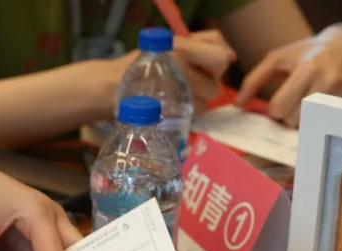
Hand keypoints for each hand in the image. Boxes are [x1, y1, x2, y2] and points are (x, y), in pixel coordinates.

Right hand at [102, 30, 235, 114]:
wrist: (110, 86)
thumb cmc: (143, 65)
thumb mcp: (171, 43)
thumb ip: (204, 44)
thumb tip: (231, 57)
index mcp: (182, 47)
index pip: (222, 58)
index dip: (217, 65)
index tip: (204, 67)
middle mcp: (180, 68)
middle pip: (215, 86)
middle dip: (205, 87)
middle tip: (184, 83)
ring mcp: (174, 92)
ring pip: (206, 104)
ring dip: (195, 101)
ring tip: (174, 96)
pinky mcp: (169, 112)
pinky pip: (193, 116)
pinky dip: (186, 113)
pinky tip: (171, 106)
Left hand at [235, 25, 341, 126]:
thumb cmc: (308, 53)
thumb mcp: (279, 58)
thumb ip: (255, 79)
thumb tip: (238, 104)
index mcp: (308, 69)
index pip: (280, 109)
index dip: (276, 109)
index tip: (281, 101)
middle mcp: (329, 81)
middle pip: (295, 121)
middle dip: (291, 115)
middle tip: (297, 102)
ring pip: (313, 127)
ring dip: (306, 121)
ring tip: (310, 104)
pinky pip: (331, 125)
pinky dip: (324, 121)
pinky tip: (326, 107)